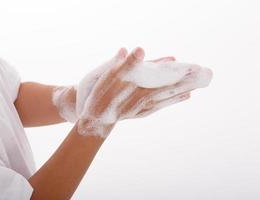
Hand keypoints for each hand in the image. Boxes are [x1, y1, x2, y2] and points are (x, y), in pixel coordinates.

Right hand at [76, 47, 202, 137]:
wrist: (96, 119)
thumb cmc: (101, 96)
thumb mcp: (108, 76)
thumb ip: (124, 64)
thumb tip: (138, 49)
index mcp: (142, 89)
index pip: (166, 78)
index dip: (180, 71)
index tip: (195, 66)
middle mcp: (147, 99)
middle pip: (171, 88)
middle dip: (188, 81)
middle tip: (205, 75)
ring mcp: (146, 107)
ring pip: (169, 97)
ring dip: (184, 90)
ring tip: (197, 85)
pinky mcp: (143, 112)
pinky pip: (163, 105)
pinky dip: (175, 100)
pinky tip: (184, 97)